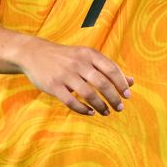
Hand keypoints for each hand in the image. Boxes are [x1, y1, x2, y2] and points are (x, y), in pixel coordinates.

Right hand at [14, 38, 133, 115]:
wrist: (34, 54)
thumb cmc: (67, 58)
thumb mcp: (87, 57)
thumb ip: (108, 68)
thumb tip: (132, 82)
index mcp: (88, 54)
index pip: (111, 69)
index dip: (121, 83)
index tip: (127, 95)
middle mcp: (78, 63)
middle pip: (102, 83)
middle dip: (113, 98)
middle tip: (120, 108)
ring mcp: (65, 75)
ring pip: (88, 94)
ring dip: (100, 106)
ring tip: (106, 112)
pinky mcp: (54, 86)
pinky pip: (71, 101)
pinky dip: (83, 109)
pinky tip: (90, 112)